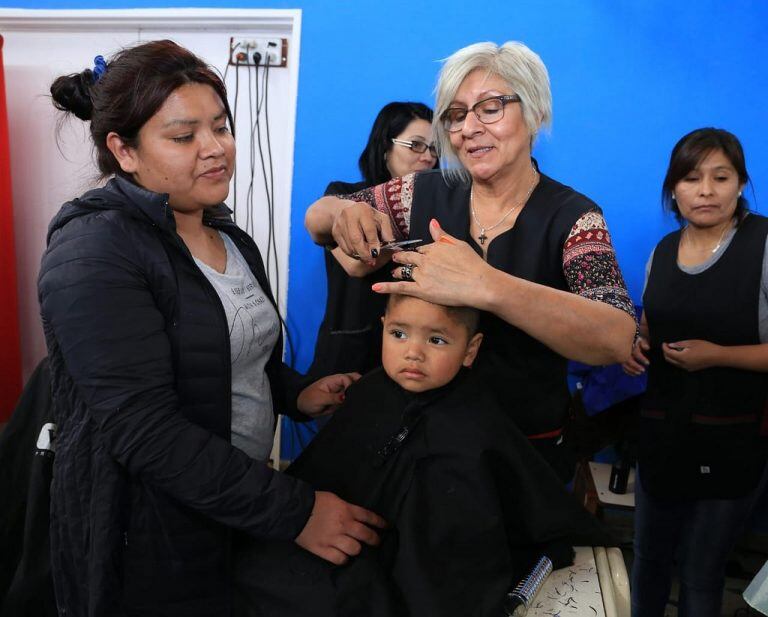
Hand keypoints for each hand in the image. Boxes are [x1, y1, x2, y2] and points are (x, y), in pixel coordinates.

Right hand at [295, 491, 386, 564]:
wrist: (294, 510)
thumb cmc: (314, 501)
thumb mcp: (334, 499)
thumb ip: (347, 508)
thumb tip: (356, 516)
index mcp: (346, 510)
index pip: (369, 517)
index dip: (380, 523)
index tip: (386, 527)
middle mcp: (343, 525)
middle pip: (366, 535)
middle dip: (374, 539)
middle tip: (376, 541)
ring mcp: (333, 538)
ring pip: (355, 549)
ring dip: (357, 549)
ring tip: (356, 548)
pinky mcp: (322, 549)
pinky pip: (339, 559)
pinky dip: (343, 559)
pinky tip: (343, 556)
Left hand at [297, 373, 360, 416]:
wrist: (303, 407)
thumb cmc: (308, 399)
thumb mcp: (320, 398)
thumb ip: (333, 398)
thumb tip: (346, 397)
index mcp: (334, 380)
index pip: (347, 379)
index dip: (351, 386)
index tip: (349, 396)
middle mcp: (340, 385)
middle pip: (354, 380)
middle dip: (360, 385)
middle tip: (361, 395)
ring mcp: (341, 392)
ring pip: (354, 390)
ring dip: (357, 395)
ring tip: (358, 403)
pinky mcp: (341, 401)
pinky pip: (350, 400)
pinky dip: (353, 402)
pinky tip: (355, 407)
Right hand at [332, 201, 394, 265]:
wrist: (346, 210)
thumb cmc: (368, 216)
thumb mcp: (381, 219)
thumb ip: (387, 232)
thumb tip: (391, 245)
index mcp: (363, 210)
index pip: (369, 230)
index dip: (373, 243)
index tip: (377, 253)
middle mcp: (349, 215)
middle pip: (356, 239)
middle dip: (364, 253)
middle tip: (371, 262)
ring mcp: (340, 224)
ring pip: (350, 246)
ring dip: (359, 255)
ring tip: (367, 258)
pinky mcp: (335, 232)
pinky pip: (344, 248)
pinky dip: (353, 254)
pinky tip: (359, 253)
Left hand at [371, 219, 492, 307]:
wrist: (479, 283)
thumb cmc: (473, 264)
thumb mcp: (458, 244)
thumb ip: (442, 235)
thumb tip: (432, 222)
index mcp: (434, 248)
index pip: (421, 249)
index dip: (419, 253)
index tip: (417, 255)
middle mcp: (425, 260)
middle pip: (408, 258)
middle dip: (400, 257)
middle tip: (394, 257)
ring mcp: (422, 274)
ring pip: (403, 271)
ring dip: (396, 271)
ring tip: (392, 272)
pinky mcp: (421, 289)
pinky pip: (400, 287)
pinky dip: (386, 287)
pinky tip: (375, 288)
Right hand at [622, 336, 649, 375]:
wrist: (623, 338)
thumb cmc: (633, 339)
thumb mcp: (639, 339)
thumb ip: (643, 343)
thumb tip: (647, 348)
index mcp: (629, 346)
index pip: (636, 354)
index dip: (642, 359)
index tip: (648, 363)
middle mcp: (624, 352)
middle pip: (629, 361)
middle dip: (636, 366)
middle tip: (643, 370)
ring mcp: (621, 357)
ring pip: (625, 365)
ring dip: (632, 370)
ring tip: (639, 373)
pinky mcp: (620, 360)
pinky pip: (623, 367)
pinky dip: (628, 371)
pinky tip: (634, 374)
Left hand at [662, 339, 720, 371]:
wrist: (718, 357)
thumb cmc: (706, 347)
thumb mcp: (692, 343)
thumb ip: (679, 344)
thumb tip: (670, 345)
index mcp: (682, 357)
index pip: (668, 353)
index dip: (664, 348)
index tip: (664, 343)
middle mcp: (683, 365)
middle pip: (669, 359)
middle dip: (666, 352)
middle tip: (667, 345)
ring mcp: (687, 368)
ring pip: (674, 363)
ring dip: (671, 356)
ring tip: (675, 348)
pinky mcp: (691, 369)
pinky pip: (680, 365)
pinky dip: (677, 359)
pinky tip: (681, 353)